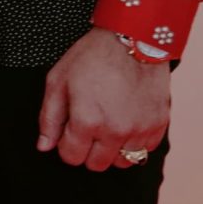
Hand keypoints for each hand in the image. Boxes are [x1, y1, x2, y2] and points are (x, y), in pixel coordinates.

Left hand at [37, 29, 170, 171]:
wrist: (133, 39)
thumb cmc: (91, 57)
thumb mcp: (58, 81)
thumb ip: (49, 118)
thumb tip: (44, 146)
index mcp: (87, 121)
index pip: (72, 157)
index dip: (66, 145)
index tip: (69, 131)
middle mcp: (116, 131)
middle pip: (97, 165)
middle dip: (87, 150)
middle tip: (87, 128)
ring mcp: (140, 129)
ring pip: (123, 162)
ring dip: (112, 149)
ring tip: (107, 126)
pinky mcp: (159, 124)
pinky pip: (145, 150)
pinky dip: (134, 142)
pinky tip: (126, 122)